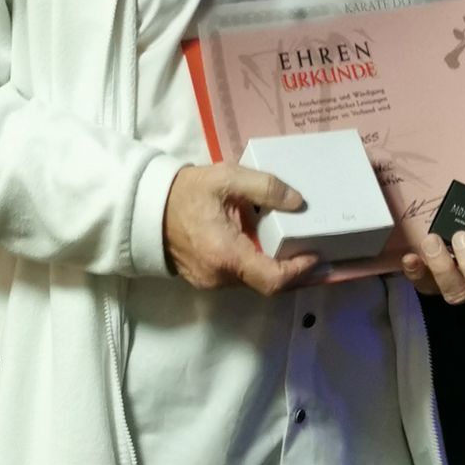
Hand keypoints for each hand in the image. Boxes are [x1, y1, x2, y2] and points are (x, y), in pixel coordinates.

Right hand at [163, 163, 316, 295]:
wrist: (146, 209)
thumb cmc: (186, 192)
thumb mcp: (227, 178)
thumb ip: (265, 187)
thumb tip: (297, 202)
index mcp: (226, 255)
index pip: (273, 279)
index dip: (300, 272)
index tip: (316, 256)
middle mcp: (220, 277)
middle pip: (267, 285)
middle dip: (295, 273)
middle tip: (319, 257)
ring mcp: (211, 282)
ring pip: (254, 282)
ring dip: (276, 270)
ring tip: (299, 251)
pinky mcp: (206, 280)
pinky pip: (240, 279)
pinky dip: (259, 268)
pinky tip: (270, 251)